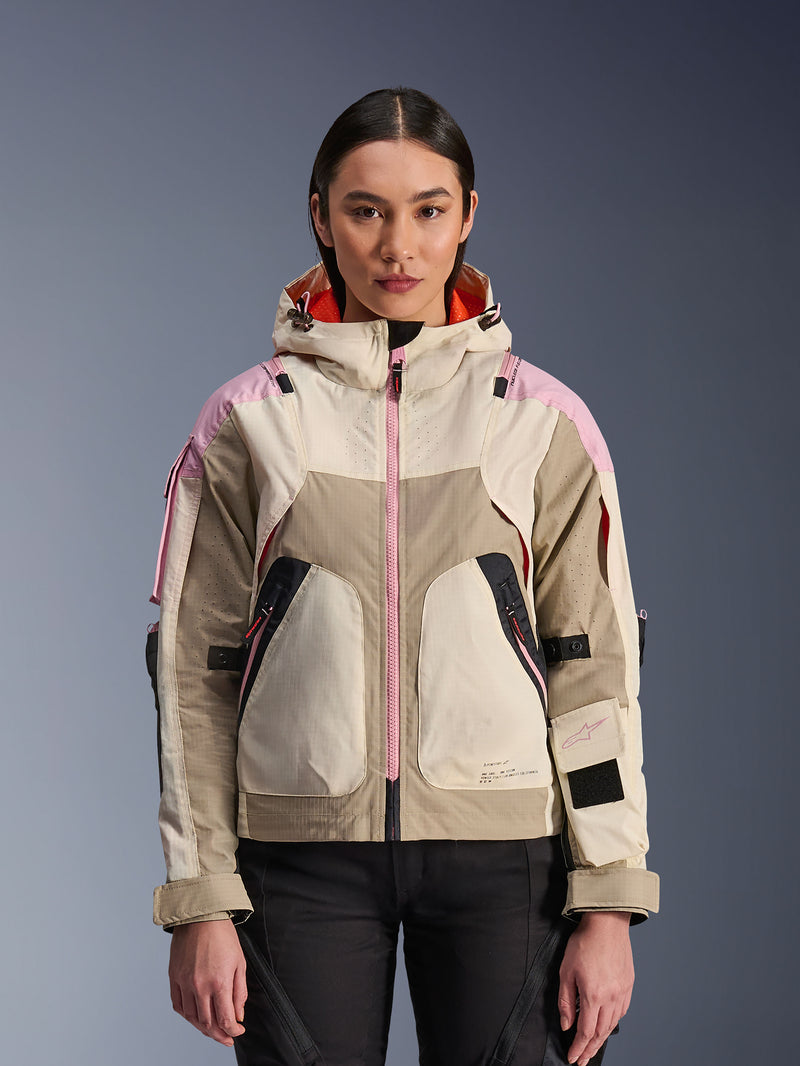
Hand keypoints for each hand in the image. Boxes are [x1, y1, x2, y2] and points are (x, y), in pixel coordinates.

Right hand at [168, 918, 246, 1046]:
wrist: (201, 915)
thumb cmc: (223, 935)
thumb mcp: (240, 962)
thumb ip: (239, 991)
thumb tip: (238, 1014)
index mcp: (219, 981)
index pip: (225, 1019)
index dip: (232, 1031)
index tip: (238, 1031)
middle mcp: (200, 985)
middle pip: (207, 1023)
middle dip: (219, 1034)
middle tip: (226, 1037)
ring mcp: (184, 982)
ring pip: (191, 1017)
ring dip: (203, 1028)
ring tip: (212, 1030)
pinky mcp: (174, 977)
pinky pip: (178, 1005)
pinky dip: (187, 1016)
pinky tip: (195, 1017)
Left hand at [558, 911, 633, 1065]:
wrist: (607, 923)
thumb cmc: (585, 942)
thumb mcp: (566, 971)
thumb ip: (566, 1001)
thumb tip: (566, 1024)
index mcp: (594, 995)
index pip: (586, 1031)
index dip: (578, 1048)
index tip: (572, 1057)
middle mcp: (611, 997)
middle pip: (601, 1032)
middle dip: (590, 1049)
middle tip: (582, 1060)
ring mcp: (622, 992)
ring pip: (612, 1024)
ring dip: (602, 1039)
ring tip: (593, 1047)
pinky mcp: (628, 985)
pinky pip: (622, 1011)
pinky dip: (613, 1022)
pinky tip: (607, 1024)